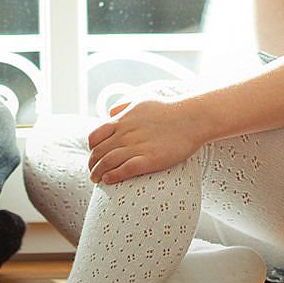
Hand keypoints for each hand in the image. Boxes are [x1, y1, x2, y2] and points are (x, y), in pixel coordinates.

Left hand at [85, 97, 209, 184]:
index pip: (95, 137)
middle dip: (92, 165)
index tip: (94, 156)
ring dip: (98, 173)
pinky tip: (109, 180)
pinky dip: (112, 176)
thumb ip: (124, 106)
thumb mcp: (141, 101)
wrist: (192, 118)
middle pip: (98, 153)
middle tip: (93, 173)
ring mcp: (136, 147)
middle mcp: (125, 134)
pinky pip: (123, 170)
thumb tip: (110, 113)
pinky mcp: (148, 160)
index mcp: (122, 120)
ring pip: (107, 163)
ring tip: (97, 180)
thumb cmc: (169, 109)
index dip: (92, 149)